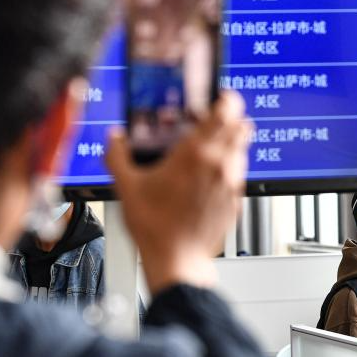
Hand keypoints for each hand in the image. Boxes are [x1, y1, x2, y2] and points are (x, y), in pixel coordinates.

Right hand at [107, 91, 249, 292]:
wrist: (177, 259)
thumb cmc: (155, 227)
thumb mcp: (126, 186)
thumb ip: (117, 155)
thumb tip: (114, 138)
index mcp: (195, 154)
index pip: (224, 112)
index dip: (226, 100)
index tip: (221, 97)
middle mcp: (219, 164)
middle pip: (240, 127)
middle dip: (229, 120)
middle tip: (214, 120)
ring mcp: (231, 183)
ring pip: (242, 150)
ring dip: (230, 144)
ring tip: (209, 150)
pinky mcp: (236, 200)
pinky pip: (239, 174)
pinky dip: (229, 168)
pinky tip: (210, 177)